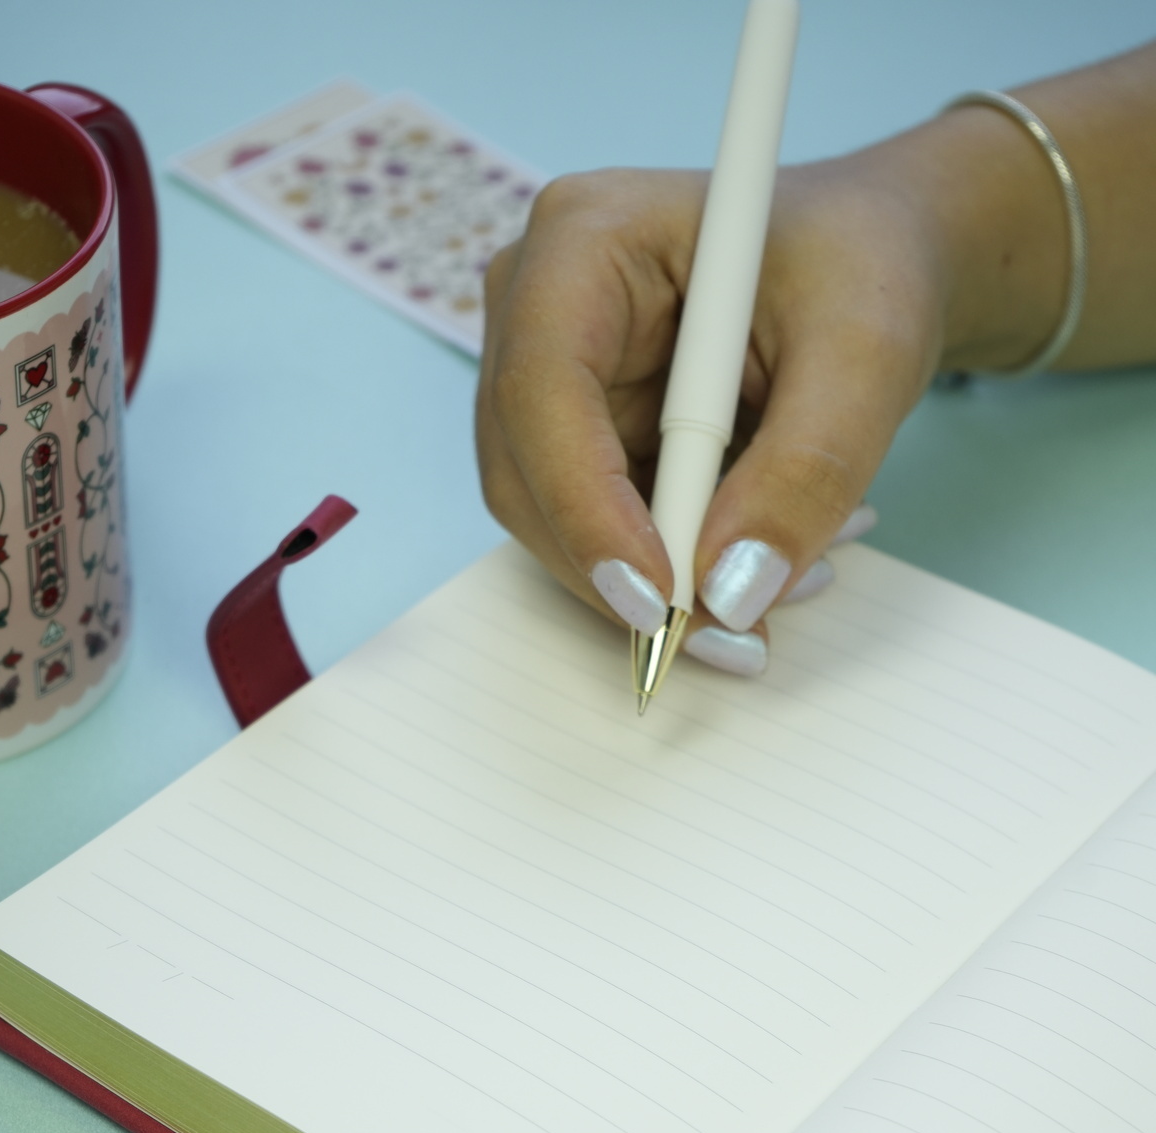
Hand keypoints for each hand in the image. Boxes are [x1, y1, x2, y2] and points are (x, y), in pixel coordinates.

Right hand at [476, 158, 944, 673]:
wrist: (868, 264)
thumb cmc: (863, 265)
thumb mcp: (869, 355)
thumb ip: (806, 472)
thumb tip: (731, 598)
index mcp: (586, 236)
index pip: (542, 389)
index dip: (587, 506)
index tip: (660, 598)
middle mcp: (537, 305)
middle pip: (526, 473)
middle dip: (622, 572)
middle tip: (735, 634)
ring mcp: (546, 379)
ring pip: (553, 522)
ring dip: (658, 581)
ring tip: (787, 581)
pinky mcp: (573, 439)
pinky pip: (593, 535)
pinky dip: (673, 572)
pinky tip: (759, 561)